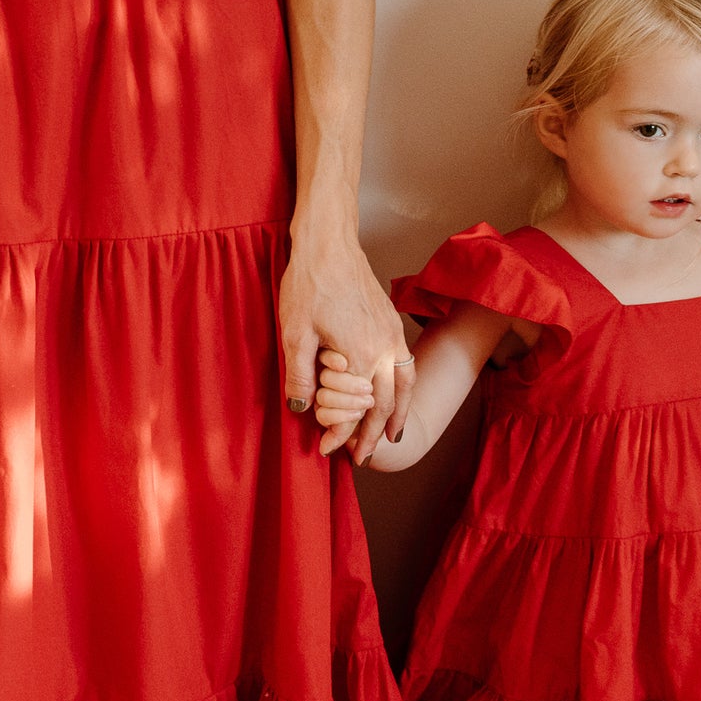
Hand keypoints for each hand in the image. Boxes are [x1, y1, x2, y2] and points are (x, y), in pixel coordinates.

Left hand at [278, 222, 412, 463]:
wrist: (329, 243)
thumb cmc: (309, 283)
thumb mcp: (295, 334)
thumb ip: (300, 377)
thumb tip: (301, 409)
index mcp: (360, 356)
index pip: (353, 409)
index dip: (340, 432)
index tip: (327, 449)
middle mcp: (384, 349)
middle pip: (384, 405)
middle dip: (371, 434)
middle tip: (360, 457)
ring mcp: (392, 335)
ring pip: (404, 387)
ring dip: (397, 416)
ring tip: (392, 438)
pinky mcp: (392, 323)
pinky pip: (406, 366)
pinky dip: (404, 389)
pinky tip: (396, 395)